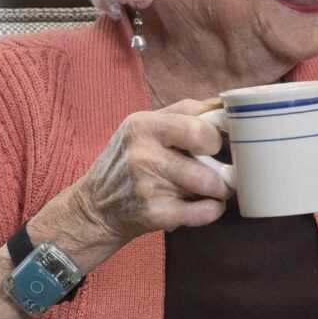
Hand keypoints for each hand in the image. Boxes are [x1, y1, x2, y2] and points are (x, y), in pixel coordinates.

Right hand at [50, 98, 233, 264]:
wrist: (95, 206)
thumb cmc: (128, 161)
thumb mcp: (143, 126)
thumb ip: (183, 112)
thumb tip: (223, 105)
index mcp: (143, 125)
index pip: (199, 125)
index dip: (214, 136)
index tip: (212, 146)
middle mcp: (143, 153)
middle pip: (206, 151)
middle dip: (221, 162)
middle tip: (219, 169)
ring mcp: (148, 185)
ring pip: (209, 183)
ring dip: (220, 188)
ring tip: (213, 188)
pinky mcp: (155, 213)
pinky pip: (203, 212)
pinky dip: (213, 209)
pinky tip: (208, 205)